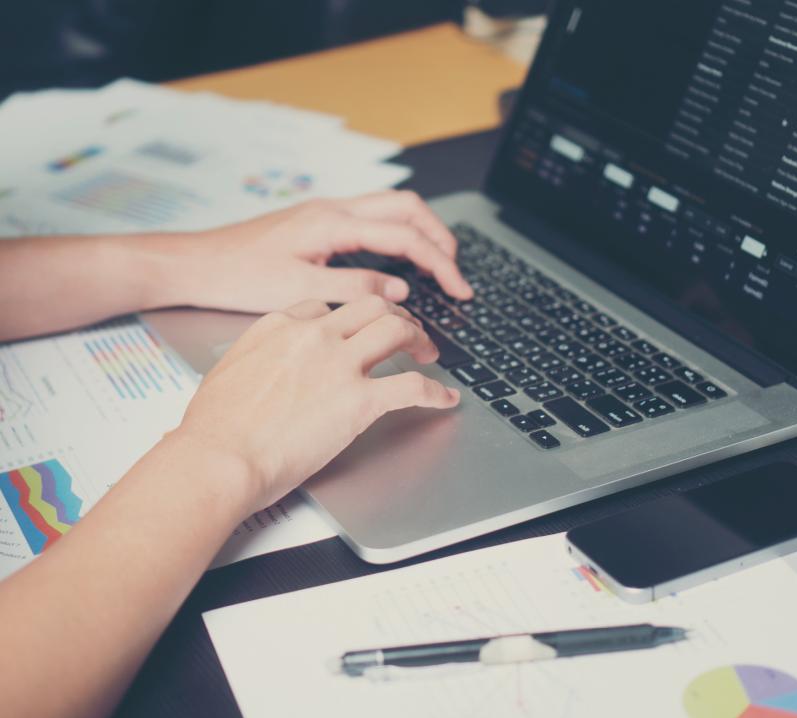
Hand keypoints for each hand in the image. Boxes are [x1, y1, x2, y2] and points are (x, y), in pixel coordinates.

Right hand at [176, 296, 459, 513]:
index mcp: (280, 326)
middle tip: (406, 332)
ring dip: (418, 338)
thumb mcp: (228, 372)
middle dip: (394, 315)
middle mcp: (313, 335)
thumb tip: (268, 368)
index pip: (327, 307)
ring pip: (396, 329)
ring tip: (428, 352)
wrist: (218, 457)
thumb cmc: (214, 427)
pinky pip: (411, 386)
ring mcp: (339, 364)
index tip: (359, 329)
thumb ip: (258, 358)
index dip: (350, 317)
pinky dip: (435, 391)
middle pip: (370, 306)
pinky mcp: (359, 400)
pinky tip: (445, 398)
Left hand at [178, 190, 472, 312]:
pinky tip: (397, 262)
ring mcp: (325, 214)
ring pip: (390, 209)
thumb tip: (399, 292)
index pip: (403, 235)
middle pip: (406, 207)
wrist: (198, 264)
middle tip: (456, 271)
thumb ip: (352, 288)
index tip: (460, 288)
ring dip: (419, 232)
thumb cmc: (237, 276)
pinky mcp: (317, 225)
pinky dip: (396, 236)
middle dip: (439, 236)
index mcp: (331, 223)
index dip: (439, 262)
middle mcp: (332, 210)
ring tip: (437, 264)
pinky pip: (370, 220)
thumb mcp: (299, 290)